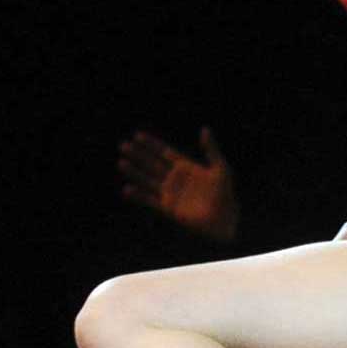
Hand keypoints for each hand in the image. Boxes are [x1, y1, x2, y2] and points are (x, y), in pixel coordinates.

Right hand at [119, 128, 239, 243]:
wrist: (223, 219)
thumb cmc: (225, 193)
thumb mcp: (220, 168)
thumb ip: (211, 149)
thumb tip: (205, 129)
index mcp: (187, 167)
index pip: (165, 152)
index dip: (151, 144)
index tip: (137, 135)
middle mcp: (176, 179)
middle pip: (152, 164)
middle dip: (138, 155)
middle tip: (123, 145)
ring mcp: (171, 193)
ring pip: (148, 180)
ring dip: (134, 172)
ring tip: (121, 162)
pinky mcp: (169, 208)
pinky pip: (150, 200)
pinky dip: (139, 195)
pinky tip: (127, 189)